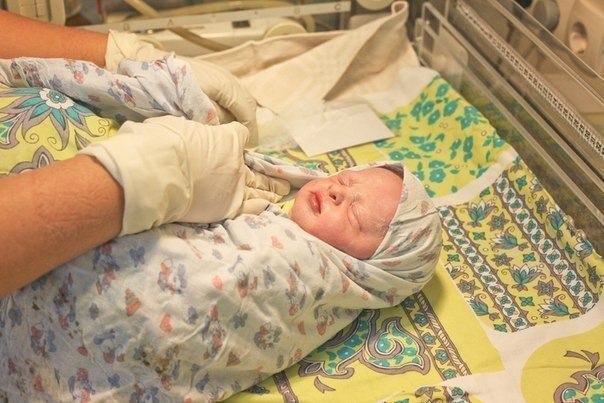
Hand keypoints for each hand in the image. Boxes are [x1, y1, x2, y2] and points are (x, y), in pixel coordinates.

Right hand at [78, 116, 286, 234]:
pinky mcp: (229, 207)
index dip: (235, 138)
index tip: (233, 141)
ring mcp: (235, 185)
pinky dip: (261, 207)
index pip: (239, 135)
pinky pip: (252, 207)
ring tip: (283, 191)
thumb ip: (190, 133)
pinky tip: (270, 208)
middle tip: (280, 176)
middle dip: (266, 171)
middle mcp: (237, 161)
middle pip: (256, 166)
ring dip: (272, 189)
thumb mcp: (176, 126)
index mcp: (227, 138)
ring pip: (260, 186)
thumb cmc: (160, 145)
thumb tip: (183, 135)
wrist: (155, 174)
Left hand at [104, 31, 257, 145]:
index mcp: (226, 86)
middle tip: (243, 140)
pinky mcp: (209, 71)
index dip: (250, 131)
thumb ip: (216, 122)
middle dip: (247, 122)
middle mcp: (227, 76)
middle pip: (247, 102)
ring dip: (238, 113)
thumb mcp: (195, 113)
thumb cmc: (170, 92)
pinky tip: (222, 115)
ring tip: (232, 130)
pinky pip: (228, 91)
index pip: (247, 111)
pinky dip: (230, 105)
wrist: (146, 67)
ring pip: (238, 96)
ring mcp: (219, 71)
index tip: (246, 146)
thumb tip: (230, 132)